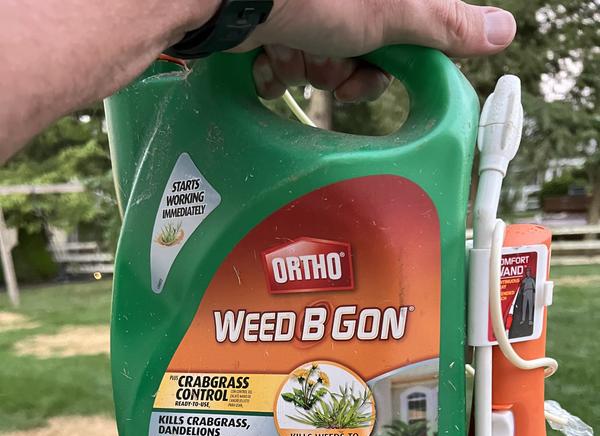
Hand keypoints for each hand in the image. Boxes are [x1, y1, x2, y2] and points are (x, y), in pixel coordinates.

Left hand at [245, 0, 515, 102]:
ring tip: (292, 49)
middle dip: (344, 69)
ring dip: (308, 67)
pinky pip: (284, 60)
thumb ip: (446, 23)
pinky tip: (268, 54)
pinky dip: (277, 66)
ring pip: (322, 60)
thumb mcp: (393, 11)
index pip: (407, 33)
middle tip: (330, 64)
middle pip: (363, 52)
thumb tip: (503, 30)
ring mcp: (309, 7)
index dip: (393, 61)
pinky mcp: (273, 21)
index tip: (379, 68)